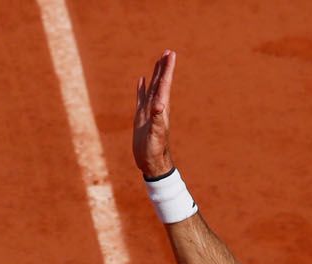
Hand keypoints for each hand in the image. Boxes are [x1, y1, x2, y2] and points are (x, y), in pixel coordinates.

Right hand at [133, 50, 177, 179]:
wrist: (151, 162)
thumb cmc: (155, 150)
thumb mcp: (156, 134)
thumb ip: (157, 119)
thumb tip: (159, 104)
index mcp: (161, 108)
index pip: (165, 84)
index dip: (167, 69)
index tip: (171, 55)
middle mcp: (156, 106)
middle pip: (161, 82)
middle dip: (164, 67)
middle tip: (168, 52)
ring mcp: (148, 111)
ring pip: (152, 87)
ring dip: (155, 74)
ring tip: (158, 61)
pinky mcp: (141, 117)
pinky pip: (141, 98)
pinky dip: (141, 88)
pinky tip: (141, 80)